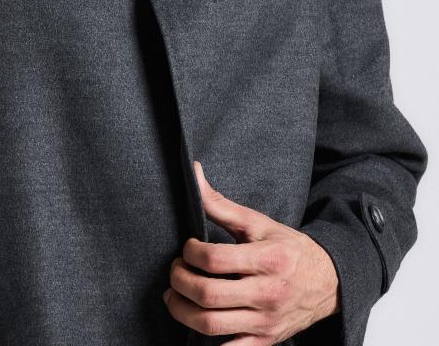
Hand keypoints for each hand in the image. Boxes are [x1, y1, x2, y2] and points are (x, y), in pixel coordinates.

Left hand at [162, 161, 340, 343]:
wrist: (328, 282)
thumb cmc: (288, 249)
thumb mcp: (258, 223)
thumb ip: (221, 204)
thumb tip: (194, 174)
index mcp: (267, 259)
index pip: (214, 259)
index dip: (190, 252)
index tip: (187, 248)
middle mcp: (267, 293)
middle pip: (208, 295)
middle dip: (180, 282)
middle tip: (176, 271)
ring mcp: (265, 322)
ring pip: (211, 326)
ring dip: (182, 311)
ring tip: (175, 296)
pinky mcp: (265, 342)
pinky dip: (205, 341)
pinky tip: (196, 320)